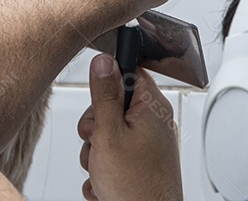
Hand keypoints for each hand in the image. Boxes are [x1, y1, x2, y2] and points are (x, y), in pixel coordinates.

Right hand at [77, 54, 182, 200]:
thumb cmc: (136, 186)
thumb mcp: (109, 133)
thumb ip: (104, 94)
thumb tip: (103, 61)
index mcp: (152, 108)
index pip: (128, 72)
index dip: (106, 83)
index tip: (97, 101)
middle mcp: (153, 124)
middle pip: (111, 106)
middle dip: (94, 127)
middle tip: (97, 143)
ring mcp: (147, 146)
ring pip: (107, 134)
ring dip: (95, 152)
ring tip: (103, 169)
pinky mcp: (140, 164)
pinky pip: (112, 156)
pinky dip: (103, 169)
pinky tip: (106, 182)